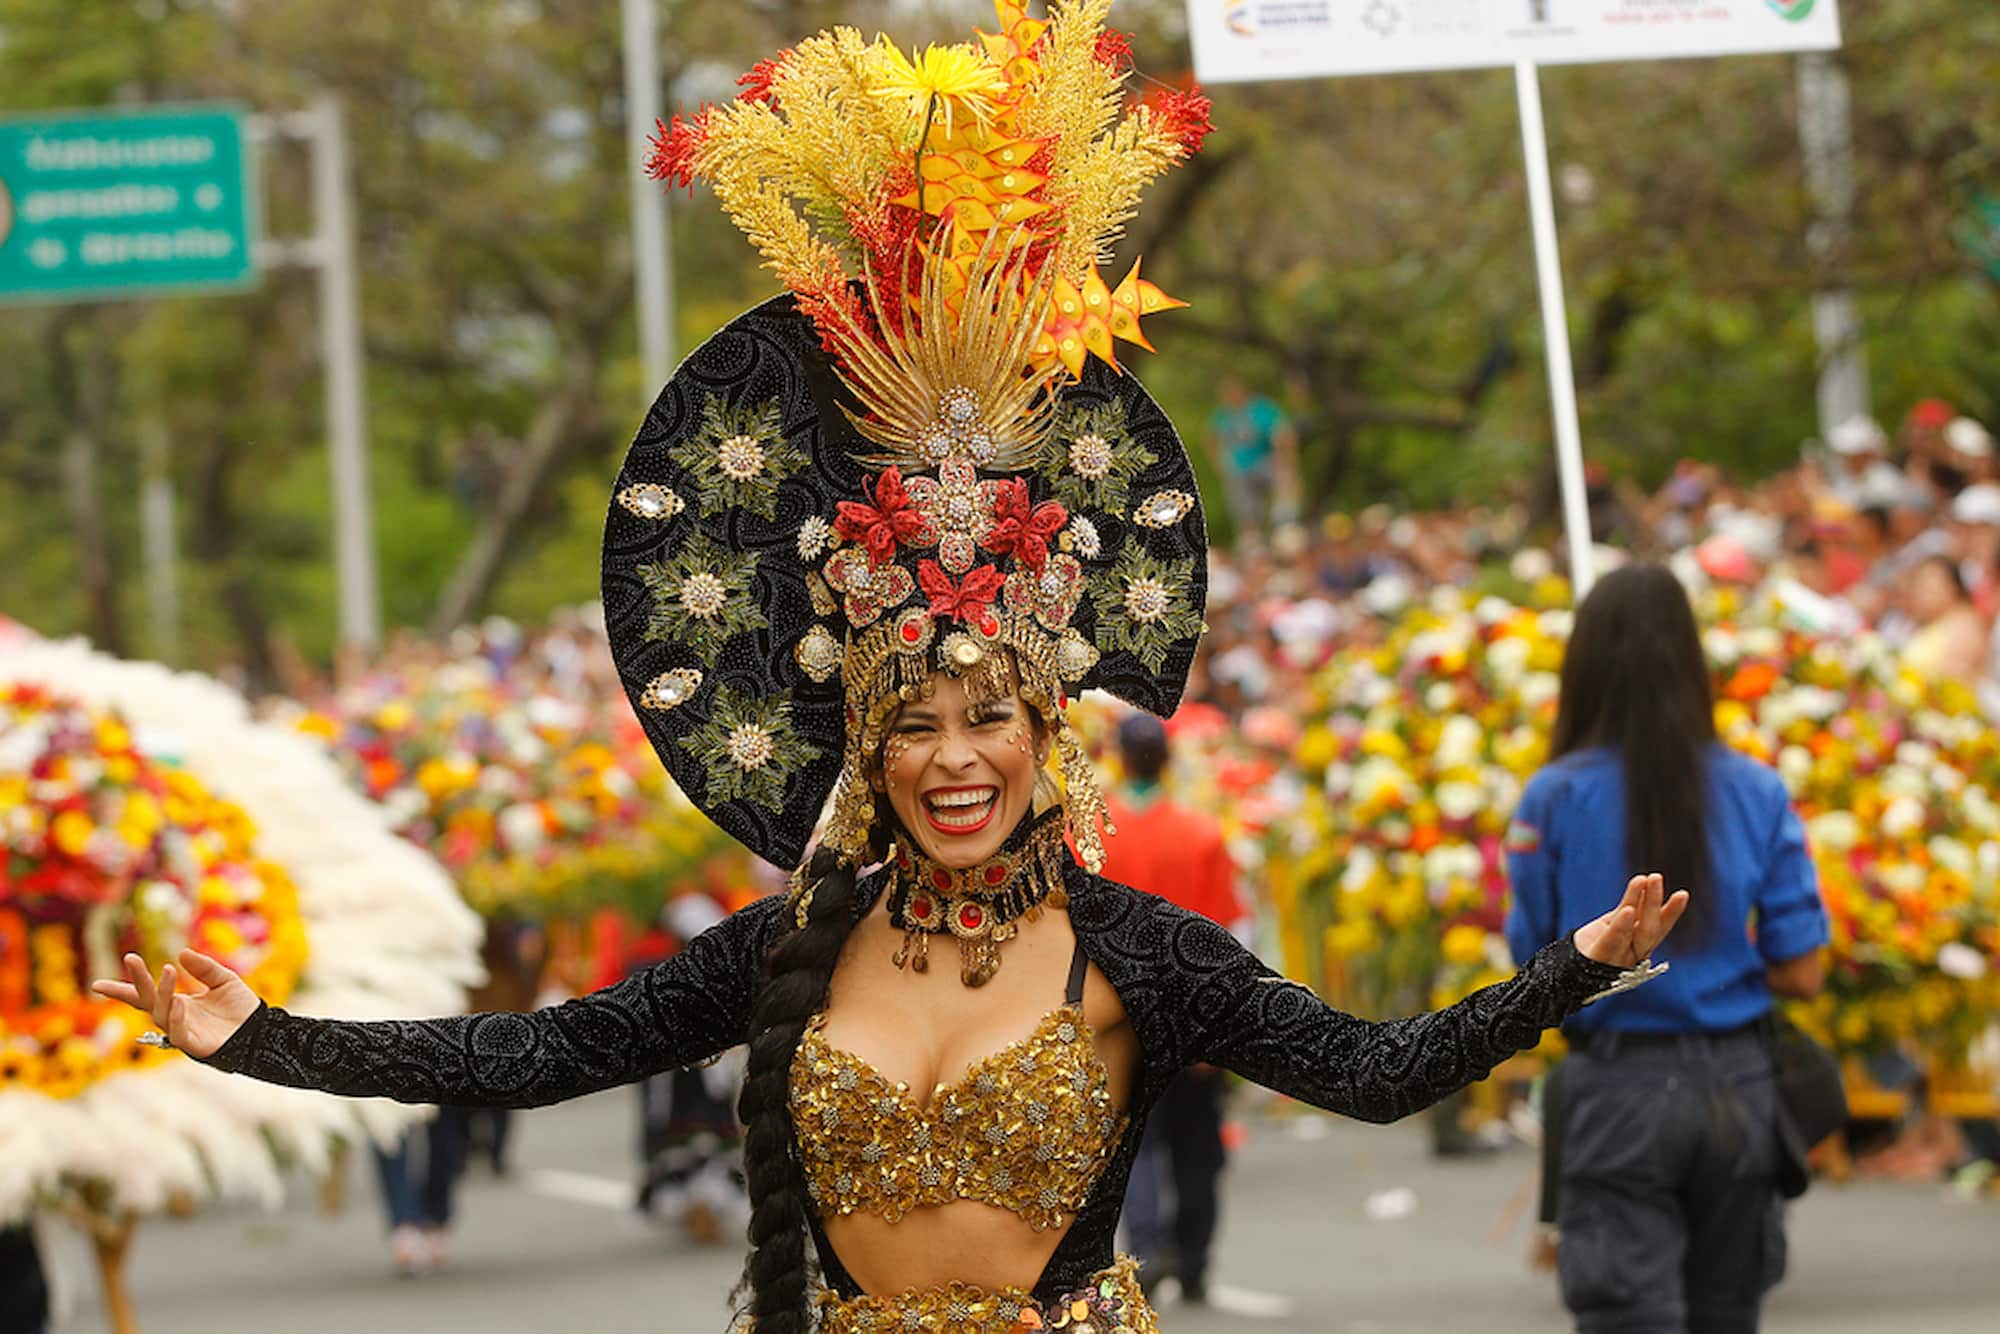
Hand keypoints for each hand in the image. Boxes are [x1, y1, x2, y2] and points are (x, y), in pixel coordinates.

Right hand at [90, 950, 261, 1059]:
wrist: (263, 1030)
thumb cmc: (242, 1008)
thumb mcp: (223, 980)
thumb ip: (203, 968)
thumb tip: (180, 953)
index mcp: (179, 1003)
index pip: (145, 996)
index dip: (123, 990)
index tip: (96, 984)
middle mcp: (176, 1018)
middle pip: (148, 1002)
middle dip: (137, 982)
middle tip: (131, 958)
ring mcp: (183, 1032)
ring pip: (162, 1014)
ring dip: (162, 992)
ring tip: (169, 971)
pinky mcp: (194, 1046)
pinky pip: (178, 1034)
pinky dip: (176, 1018)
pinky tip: (179, 1002)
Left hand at [1573, 873, 1687, 968]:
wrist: (1566, 968)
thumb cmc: (1594, 942)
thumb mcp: (1614, 922)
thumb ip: (1631, 908)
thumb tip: (1646, 883)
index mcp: (1639, 947)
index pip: (1658, 928)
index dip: (1671, 912)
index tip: (1683, 894)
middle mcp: (1633, 956)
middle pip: (1649, 929)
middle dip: (1654, 902)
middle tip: (1656, 877)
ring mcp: (1617, 960)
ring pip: (1634, 933)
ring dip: (1642, 906)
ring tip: (1644, 880)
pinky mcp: (1599, 959)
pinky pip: (1612, 942)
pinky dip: (1621, 927)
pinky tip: (1628, 910)